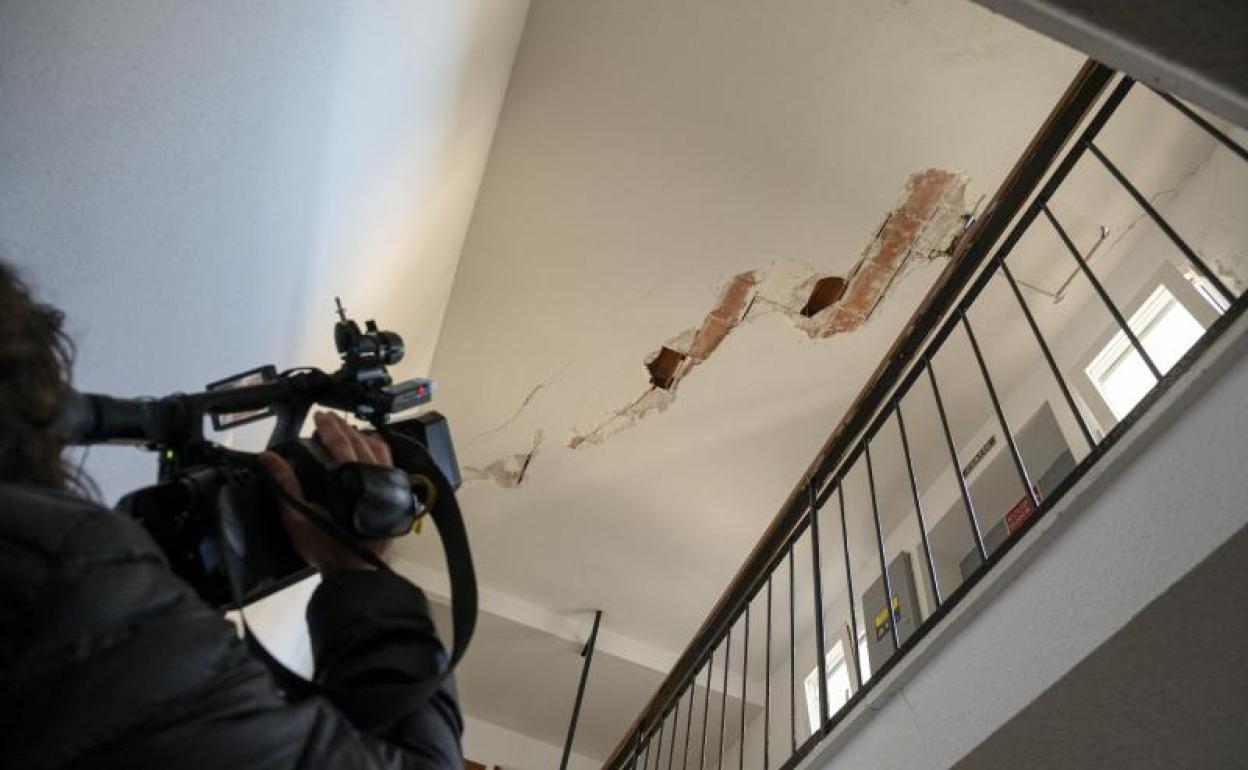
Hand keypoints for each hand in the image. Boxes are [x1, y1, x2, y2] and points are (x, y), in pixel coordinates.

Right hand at [257, 411, 393, 572]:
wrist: (354, 572)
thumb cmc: (326, 548)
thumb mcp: (297, 517)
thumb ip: (284, 484)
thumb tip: (268, 458)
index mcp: (351, 483)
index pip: (340, 444)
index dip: (329, 428)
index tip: (320, 417)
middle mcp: (374, 481)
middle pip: (360, 443)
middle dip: (344, 428)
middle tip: (330, 418)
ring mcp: (389, 488)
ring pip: (380, 451)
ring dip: (363, 436)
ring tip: (349, 429)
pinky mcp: (396, 497)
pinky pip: (391, 465)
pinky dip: (381, 451)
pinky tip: (371, 448)